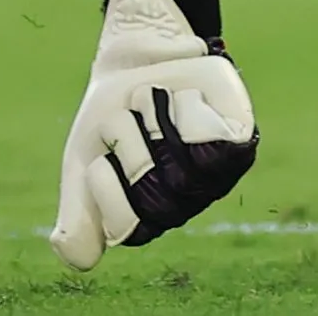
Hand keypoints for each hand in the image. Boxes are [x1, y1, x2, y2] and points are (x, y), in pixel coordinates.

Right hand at [47, 0, 255, 268]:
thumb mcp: (82, 162)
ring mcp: (216, 177)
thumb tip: (80, 262)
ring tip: (154, 104)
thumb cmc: (112, 114)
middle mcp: (184, 205)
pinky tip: (184, 96)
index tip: (101, 156)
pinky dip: (182, 102)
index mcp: (147, 219)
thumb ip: (78, 214)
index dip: (102, 180)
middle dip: (124, 137)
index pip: (124, 225)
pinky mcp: (239, 143)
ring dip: (150, 114)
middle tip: (127, 118)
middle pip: (148, 184)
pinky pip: (208, 133)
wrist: (139, 56)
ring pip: (176, 157)